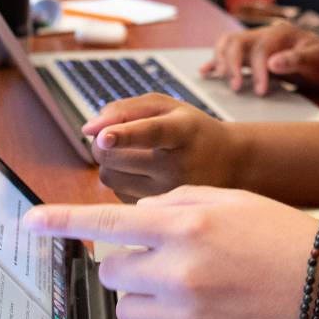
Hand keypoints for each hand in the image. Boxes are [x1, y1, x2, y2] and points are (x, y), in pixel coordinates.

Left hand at [26, 186, 318, 318]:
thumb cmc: (281, 239)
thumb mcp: (229, 200)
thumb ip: (174, 204)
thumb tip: (133, 219)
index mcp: (184, 225)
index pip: (105, 222)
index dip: (60, 221)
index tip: (29, 222)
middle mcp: (178, 270)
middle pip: (111, 270)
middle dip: (129, 264)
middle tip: (168, 261)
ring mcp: (184, 314)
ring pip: (127, 309)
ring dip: (145, 297)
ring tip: (190, 289)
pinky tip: (206, 313)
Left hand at [85, 94, 244, 199]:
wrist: (230, 164)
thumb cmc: (193, 131)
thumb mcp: (168, 107)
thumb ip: (125, 109)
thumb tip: (88, 129)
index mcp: (183, 131)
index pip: (152, 132)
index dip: (125, 133)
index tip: (104, 137)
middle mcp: (178, 165)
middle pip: (114, 156)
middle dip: (103, 143)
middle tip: (113, 136)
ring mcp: (169, 193)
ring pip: (109, 177)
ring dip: (109, 163)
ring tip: (132, 156)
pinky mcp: (158, 211)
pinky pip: (117, 194)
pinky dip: (120, 181)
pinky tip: (142, 174)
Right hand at [202, 21, 318, 94]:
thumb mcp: (318, 60)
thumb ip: (297, 60)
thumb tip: (272, 63)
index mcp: (281, 33)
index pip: (260, 49)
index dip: (258, 70)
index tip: (261, 91)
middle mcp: (265, 34)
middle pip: (237, 42)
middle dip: (232, 65)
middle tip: (238, 88)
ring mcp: (257, 43)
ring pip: (229, 44)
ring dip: (221, 61)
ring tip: (219, 78)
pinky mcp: (253, 54)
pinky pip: (230, 53)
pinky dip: (216, 62)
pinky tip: (206, 72)